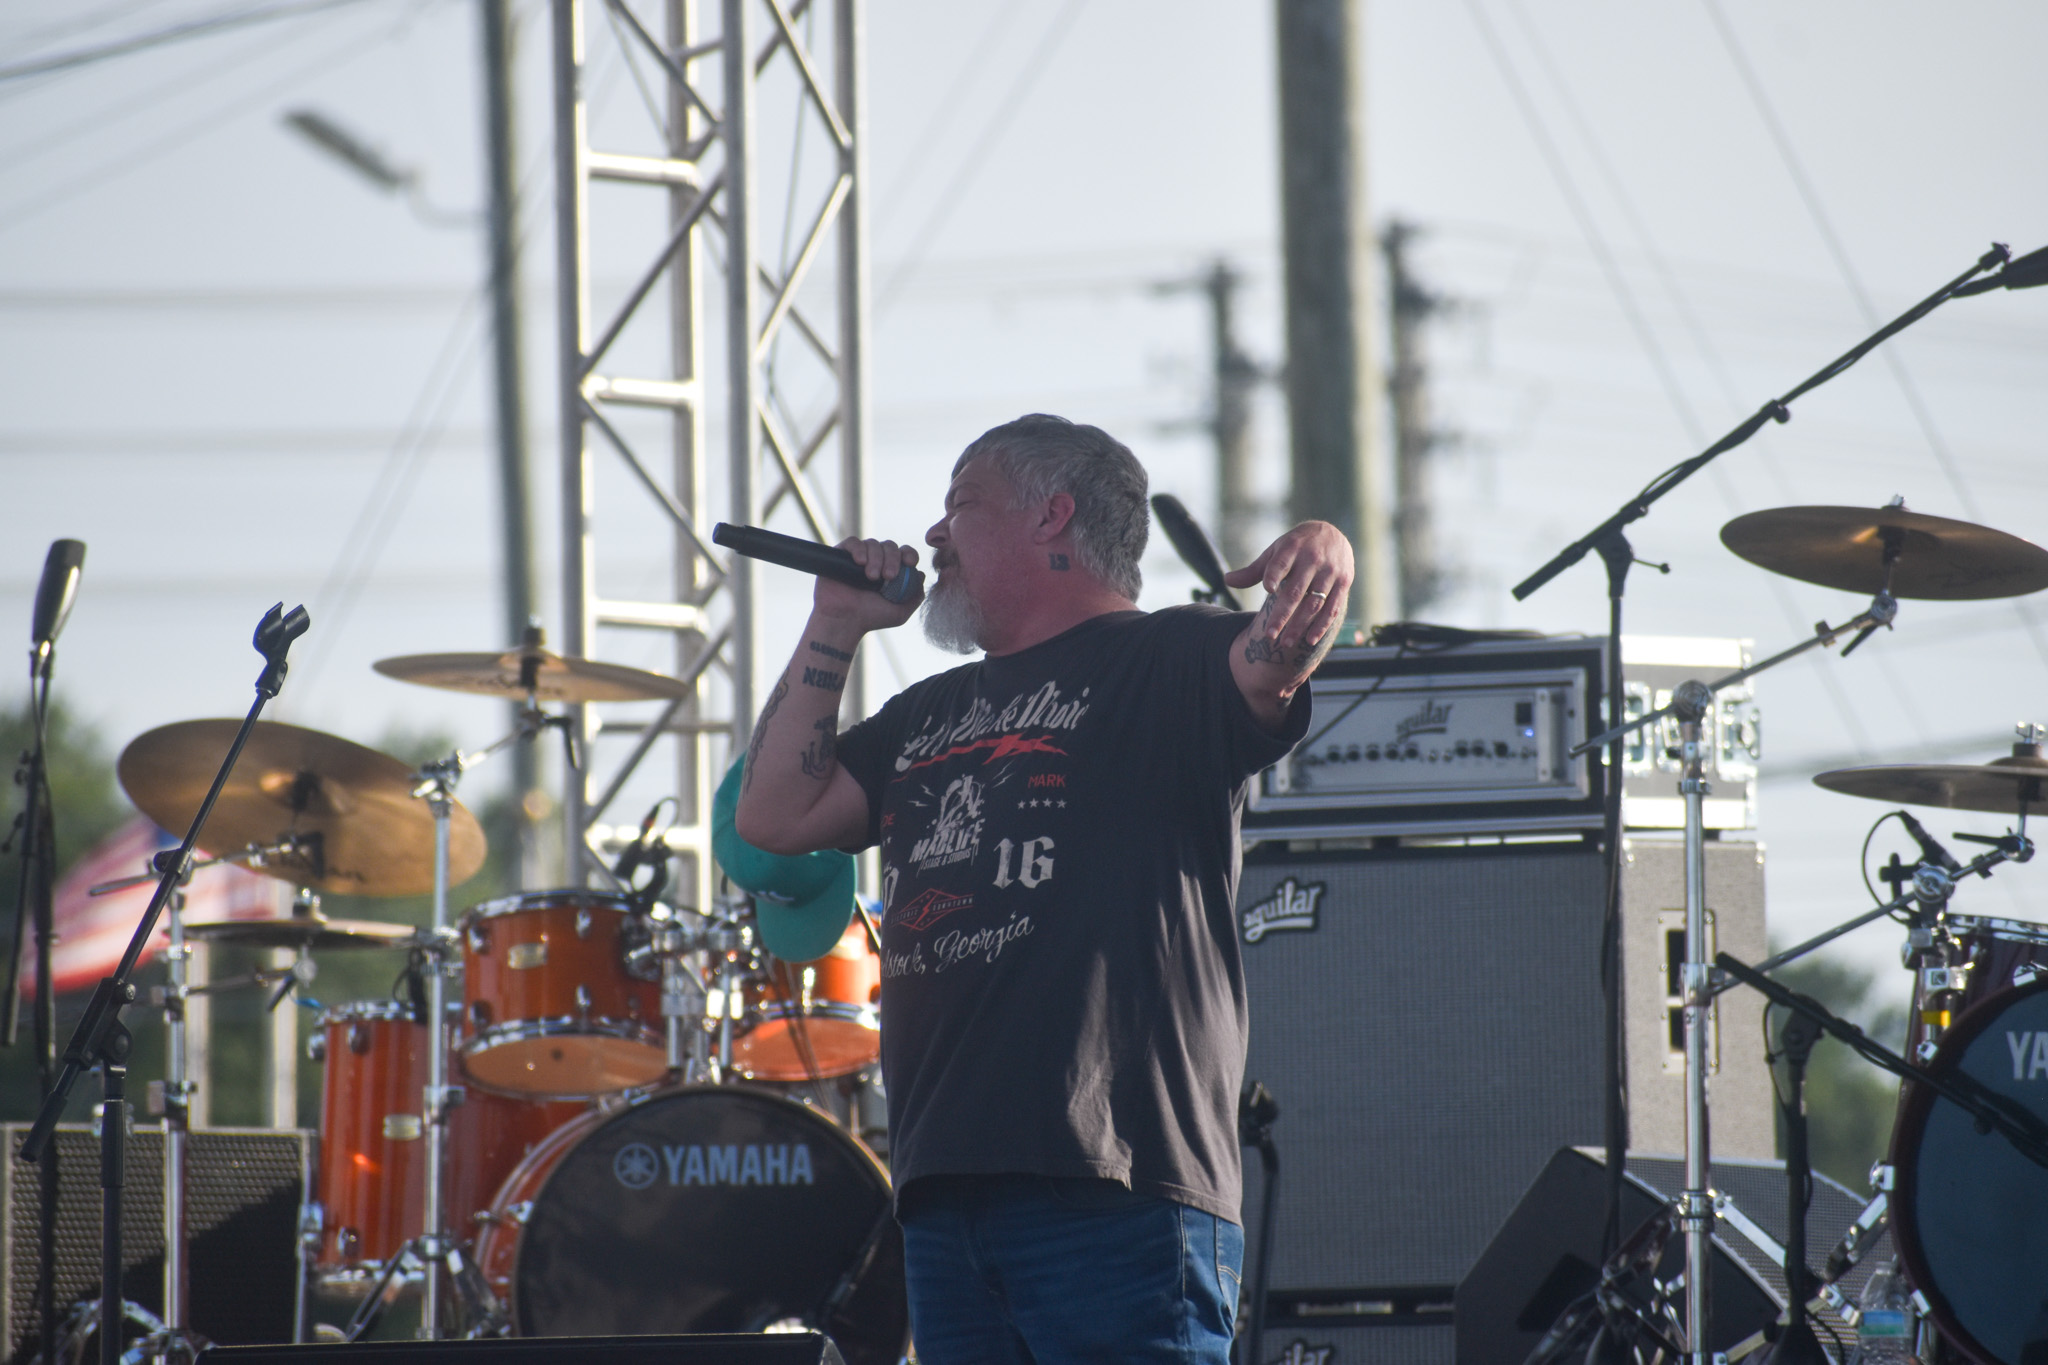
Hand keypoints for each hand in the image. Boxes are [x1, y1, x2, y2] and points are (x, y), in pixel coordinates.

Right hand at [813, 537, 923, 631]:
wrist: (844, 621)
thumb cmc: (871, 618)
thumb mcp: (900, 612)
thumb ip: (915, 595)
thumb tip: (921, 574)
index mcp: (891, 570)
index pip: (904, 553)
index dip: (909, 554)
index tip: (910, 563)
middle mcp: (876, 561)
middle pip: (890, 546)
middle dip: (892, 559)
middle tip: (889, 576)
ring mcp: (858, 558)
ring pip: (873, 543)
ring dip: (876, 558)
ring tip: (871, 577)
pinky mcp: (841, 555)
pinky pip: (853, 542)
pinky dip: (858, 548)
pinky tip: (860, 562)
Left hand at [1223, 521, 1353, 649]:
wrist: (1333, 533)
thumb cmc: (1296, 547)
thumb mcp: (1275, 551)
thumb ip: (1254, 570)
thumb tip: (1227, 581)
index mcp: (1292, 548)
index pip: (1281, 563)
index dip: (1275, 575)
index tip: (1268, 589)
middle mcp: (1312, 559)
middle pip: (1296, 591)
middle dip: (1282, 615)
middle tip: (1269, 635)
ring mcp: (1330, 572)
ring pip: (1314, 603)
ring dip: (1300, 625)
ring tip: (1284, 642)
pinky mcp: (1343, 582)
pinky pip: (1332, 607)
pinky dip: (1322, 625)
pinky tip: (1309, 640)